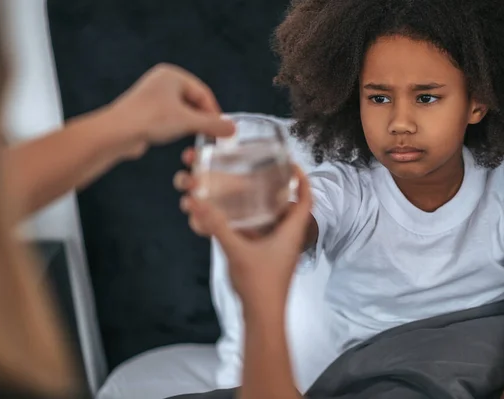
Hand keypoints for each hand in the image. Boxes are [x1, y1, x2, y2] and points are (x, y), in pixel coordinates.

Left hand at [105, 63, 234, 152]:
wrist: (117, 133)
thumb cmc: (149, 119)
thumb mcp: (188, 122)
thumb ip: (213, 124)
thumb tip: (232, 128)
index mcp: (172, 75)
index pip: (203, 93)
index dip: (214, 112)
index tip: (222, 129)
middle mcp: (162, 82)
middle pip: (193, 101)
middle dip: (202, 119)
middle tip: (211, 135)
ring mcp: (152, 97)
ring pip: (182, 111)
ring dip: (190, 124)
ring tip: (195, 137)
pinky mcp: (145, 112)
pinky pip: (169, 118)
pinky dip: (177, 127)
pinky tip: (177, 137)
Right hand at [175, 149, 312, 310]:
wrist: (263, 317)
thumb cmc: (259, 285)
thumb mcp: (237, 251)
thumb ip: (217, 226)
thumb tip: (197, 202)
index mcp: (291, 232)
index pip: (305, 199)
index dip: (302, 180)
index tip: (291, 164)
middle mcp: (288, 238)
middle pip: (288, 207)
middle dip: (277, 190)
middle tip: (260, 175)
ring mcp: (279, 249)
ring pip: (274, 221)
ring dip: (262, 207)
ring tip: (245, 192)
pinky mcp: (268, 258)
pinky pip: (263, 233)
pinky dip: (252, 224)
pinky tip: (234, 219)